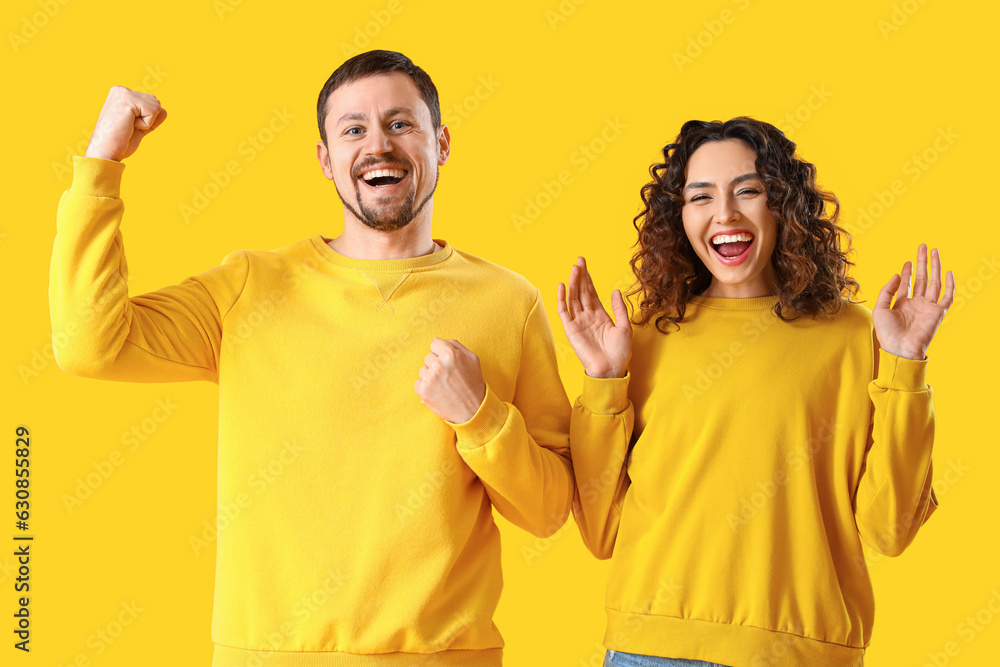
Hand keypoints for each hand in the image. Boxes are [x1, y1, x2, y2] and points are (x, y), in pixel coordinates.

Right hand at [85, 86, 167, 161]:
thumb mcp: (139, 127)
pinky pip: (153, 112)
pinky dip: (146, 124)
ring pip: (156, 106)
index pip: (151, 103)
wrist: (106, 151)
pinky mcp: (127, 100)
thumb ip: (150, 118)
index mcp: (121, 94)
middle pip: (156, 103)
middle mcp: (121, 90)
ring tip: (128, 126)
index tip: (129, 126)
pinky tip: (130, 125)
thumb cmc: (120, 141)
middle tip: (129, 127)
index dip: (146, 120)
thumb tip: (164, 111)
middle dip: (148, 119)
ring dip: (147, 122)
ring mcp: (123, 93)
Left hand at [414, 338, 486, 423]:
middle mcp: (438, 365)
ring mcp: (429, 379)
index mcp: (450, 354)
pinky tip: (438, 392)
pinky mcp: (423, 391)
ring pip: (423, 370)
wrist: (473, 410)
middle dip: (437, 365)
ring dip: (431, 376)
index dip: (442, 353)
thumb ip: (455, 345)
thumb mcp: (472, 359)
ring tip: (444, 385)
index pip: (434, 344)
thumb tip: (436, 340)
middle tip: (448, 377)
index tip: (448, 363)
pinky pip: (418, 383)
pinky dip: (426, 387)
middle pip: (428, 357)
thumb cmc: (474, 384)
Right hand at [557, 256, 631, 377]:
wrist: (610, 369)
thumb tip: (615, 291)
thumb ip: (619, 308)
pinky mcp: (571, 330)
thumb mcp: (625, 327)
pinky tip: (563, 286)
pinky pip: (564, 312)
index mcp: (601, 316)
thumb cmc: (620, 352)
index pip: (592, 293)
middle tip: (579, 260)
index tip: (585, 265)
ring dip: (573, 283)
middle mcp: (588, 317)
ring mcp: (579, 322)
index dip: (589, 279)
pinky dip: (562, 299)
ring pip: (574, 298)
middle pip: (582, 292)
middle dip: (580, 276)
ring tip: (574, 269)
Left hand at [873, 244, 954, 360]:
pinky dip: (950, 285)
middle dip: (922, 262)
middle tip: (923, 247)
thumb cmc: (887, 334)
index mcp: (902, 304)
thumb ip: (887, 291)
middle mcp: (916, 304)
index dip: (908, 271)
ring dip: (935, 267)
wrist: (899, 349)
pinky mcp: (938, 313)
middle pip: (922, 278)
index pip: (907, 283)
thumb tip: (898, 275)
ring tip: (934, 251)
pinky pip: (947, 297)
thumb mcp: (880, 309)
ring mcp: (928, 307)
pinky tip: (948, 272)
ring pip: (934, 282)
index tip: (908, 261)